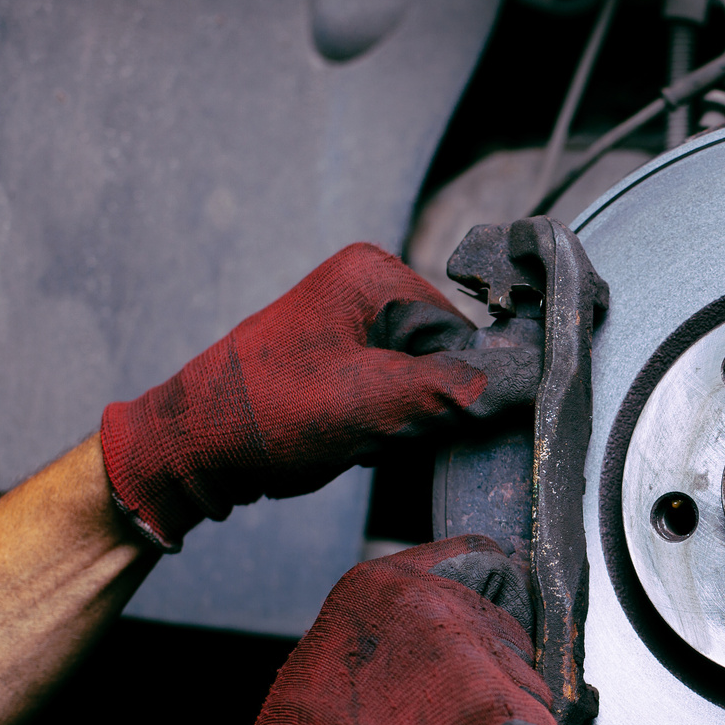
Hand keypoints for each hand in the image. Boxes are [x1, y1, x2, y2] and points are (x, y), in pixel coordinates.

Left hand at [100, 243, 539, 549]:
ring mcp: (354, 320)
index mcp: (375, 274)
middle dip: (424, 406)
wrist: (192, 450)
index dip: (454, 389)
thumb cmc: (266, 417)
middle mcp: (368, 285)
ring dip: (403, 420)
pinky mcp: (345, 355)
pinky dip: (384, 422)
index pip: (464, 336)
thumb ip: (456, 391)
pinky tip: (351, 436)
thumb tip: (532, 382)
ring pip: (424, 382)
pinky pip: (397, 391)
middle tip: (377, 430)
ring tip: (357, 433)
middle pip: (446, 359)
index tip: (418, 423)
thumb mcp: (372, 406)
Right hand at [137, 536, 563, 724]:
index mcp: (389, 584)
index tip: (492, 630)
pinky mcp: (510, 710)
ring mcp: (480, 656)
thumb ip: (400, 631)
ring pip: (532, 687)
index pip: (482, 560)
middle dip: (497, 677)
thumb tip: (449, 639)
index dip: (493, 601)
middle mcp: (441, 604)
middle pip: (513, 633)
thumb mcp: (333, 654)